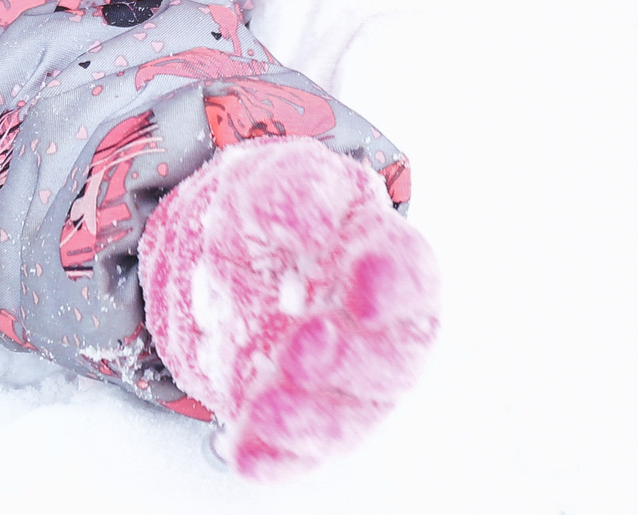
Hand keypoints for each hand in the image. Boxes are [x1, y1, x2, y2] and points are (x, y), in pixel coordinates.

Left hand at [139, 137, 440, 478]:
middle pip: (388, 361)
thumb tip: (315, 219)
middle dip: (348, 361)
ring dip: (311, 420)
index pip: (409, 276)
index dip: (392, 289)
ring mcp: (343, 384)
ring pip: (348, 416)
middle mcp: (379, 331)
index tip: (363, 293)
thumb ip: (301, 193)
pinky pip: (299, 451)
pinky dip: (276, 457)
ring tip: (266, 411)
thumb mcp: (278, 181)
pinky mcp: (301, 421)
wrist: (228, 249)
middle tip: (303, 349)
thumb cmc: (276, 211)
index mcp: (386, 258)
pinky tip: (247, 453)